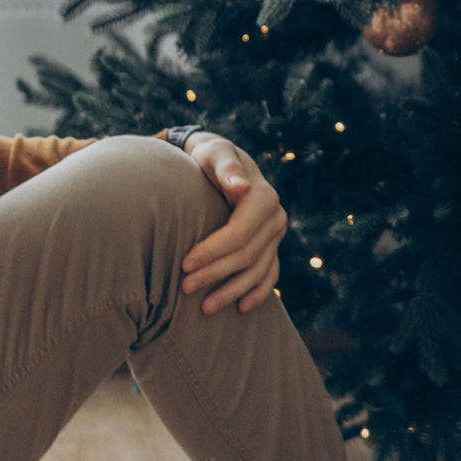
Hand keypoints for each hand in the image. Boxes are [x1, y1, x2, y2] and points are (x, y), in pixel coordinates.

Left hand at [176, 133, 287, 313]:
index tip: (184, 264)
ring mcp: (275, 235)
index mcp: (264, 198)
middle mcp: (276, 218)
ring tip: (204, 307)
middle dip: (216, 274)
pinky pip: (269, 274)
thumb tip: (241, 185)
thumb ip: (226, 167)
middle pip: (247, 256)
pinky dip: (258, 293)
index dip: (213, 252)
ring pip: (258, 271)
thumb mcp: (215, 153)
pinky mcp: (271, 246)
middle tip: (184, 287)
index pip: (240, 234)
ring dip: (233, 292)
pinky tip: (242, 308)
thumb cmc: (211, 155)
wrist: (221, 160)